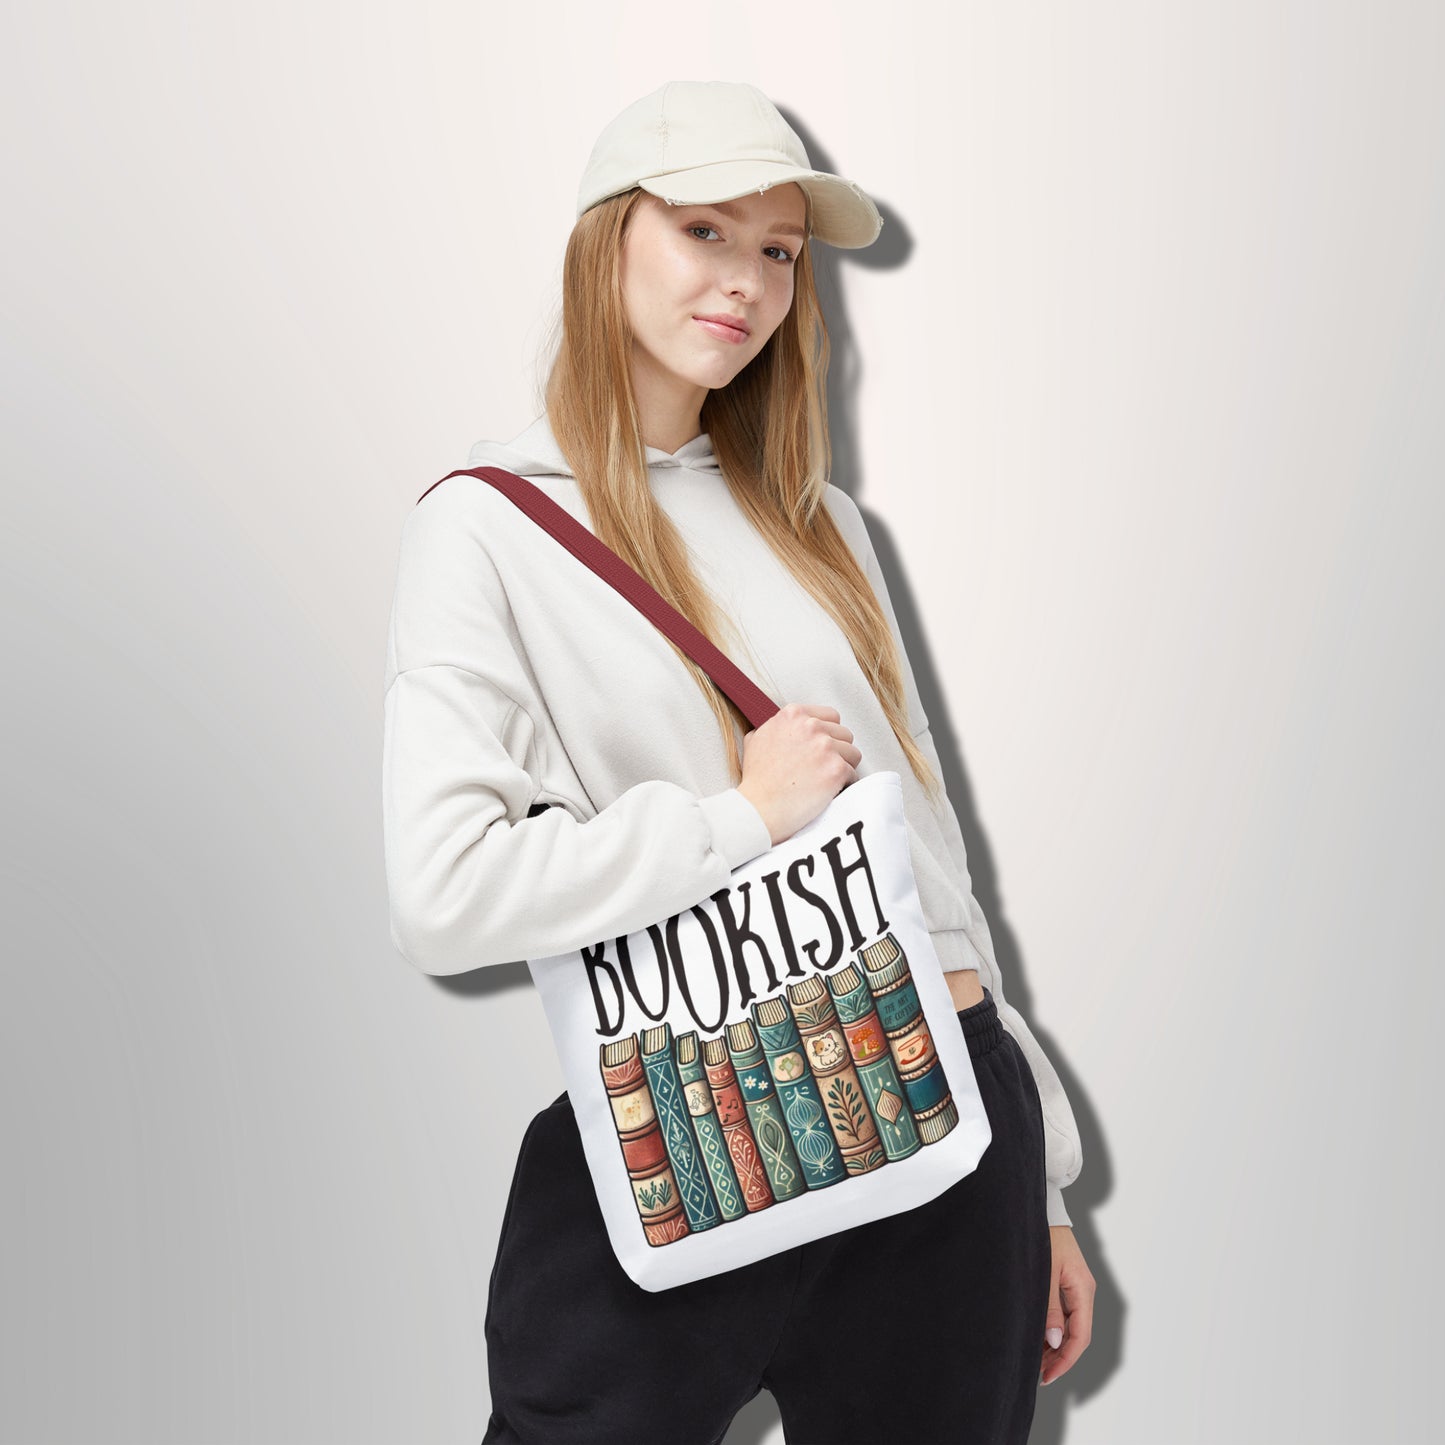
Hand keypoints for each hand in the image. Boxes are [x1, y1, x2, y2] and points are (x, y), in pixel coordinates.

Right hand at [736, 703, 860, 843]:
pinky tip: (830, 791)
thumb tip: (783, 727)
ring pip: (853, 753)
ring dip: (843, 766)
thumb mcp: (755, 740)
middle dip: (837, 751)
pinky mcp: (836, 769)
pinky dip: (844, 785)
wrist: (759, 808)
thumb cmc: (757, 780)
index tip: (822, 747)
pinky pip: (853, 774)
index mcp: (793, 715)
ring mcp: (825, 747)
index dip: (828, 734)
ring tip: (827, 780)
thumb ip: (774, 727)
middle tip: (824, 767)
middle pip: (844, 734)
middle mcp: (811, 726)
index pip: (830, 716)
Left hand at [1040, 1225, 1094, 1385]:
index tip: (1048, 1375)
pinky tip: (1039, 1337)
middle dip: (1059, 1357)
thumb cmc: (1044, 1235)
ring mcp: (1076, 1286)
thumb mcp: (1044, 1272)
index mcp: (1083, 1289)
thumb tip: (1055, 1340)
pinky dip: (1053, 1329)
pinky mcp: (1067, 1281)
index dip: (1065, 1359)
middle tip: (1039, 1374)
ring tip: (1036, 1360)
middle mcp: (1084, 1290)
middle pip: (1077, 1334)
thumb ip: (1050, 1307)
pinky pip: (1065, 1314)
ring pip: (1071, 1326)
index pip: (1080, 1336)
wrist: (1042, 1208)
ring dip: (1056, 1345)